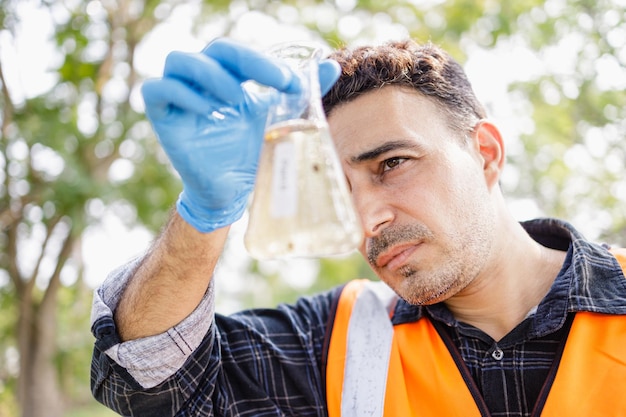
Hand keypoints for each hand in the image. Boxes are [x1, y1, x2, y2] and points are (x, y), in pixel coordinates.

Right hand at [141, 39, 340, 232]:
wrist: (231, 191)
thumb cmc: (252, 154)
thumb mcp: (280, 119)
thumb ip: (303, 93)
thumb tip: (333, 67)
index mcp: (228, 76)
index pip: (239, 53)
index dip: (265, 62)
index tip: (292, 83)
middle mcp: (202, 80)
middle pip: (214, 49)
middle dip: (248, 62)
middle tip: (276, 84)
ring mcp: (179, 96)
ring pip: (179, 60)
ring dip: (212, 75)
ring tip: (236, 100)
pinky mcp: (162, 116)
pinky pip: (157, 90)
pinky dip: (183, 94)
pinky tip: (208, 111)